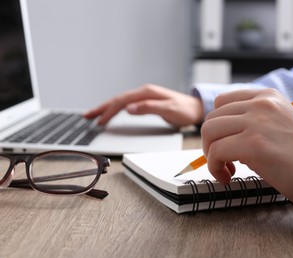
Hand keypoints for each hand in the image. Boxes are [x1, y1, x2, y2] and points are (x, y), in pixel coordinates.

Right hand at [84, 84, 203, 126]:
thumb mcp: (168, 109)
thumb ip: (149, 108)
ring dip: (106, 108)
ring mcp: (144, 97)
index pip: (122, 101)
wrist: (195, 108)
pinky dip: (116, 109)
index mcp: (147, 93)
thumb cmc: (185, 110)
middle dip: (102, 108)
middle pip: (118, 99)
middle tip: (87, 116)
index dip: (109, 110)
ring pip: (120, 101)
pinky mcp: (146, 102)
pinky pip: (126, 104)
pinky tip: (111, 113)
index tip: (99, 120)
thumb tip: (128, 109)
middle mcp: (144, 92)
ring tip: (93, 115)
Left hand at [201, 89, 292, 208]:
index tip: (224, 143)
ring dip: (210, 155)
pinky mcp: (253, 144)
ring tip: (226, 170)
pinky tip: (228, 177)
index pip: (222, 102)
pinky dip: (214, 168)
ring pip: (209, 132)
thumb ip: (252, 120)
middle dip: (210, 142)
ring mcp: (257, 122)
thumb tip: (220, 134)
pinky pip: (216, 152)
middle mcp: (261, 103)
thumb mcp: (278, 123)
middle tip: (223, 161)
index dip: (217, 126)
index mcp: (267, 96)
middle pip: (212, 118)